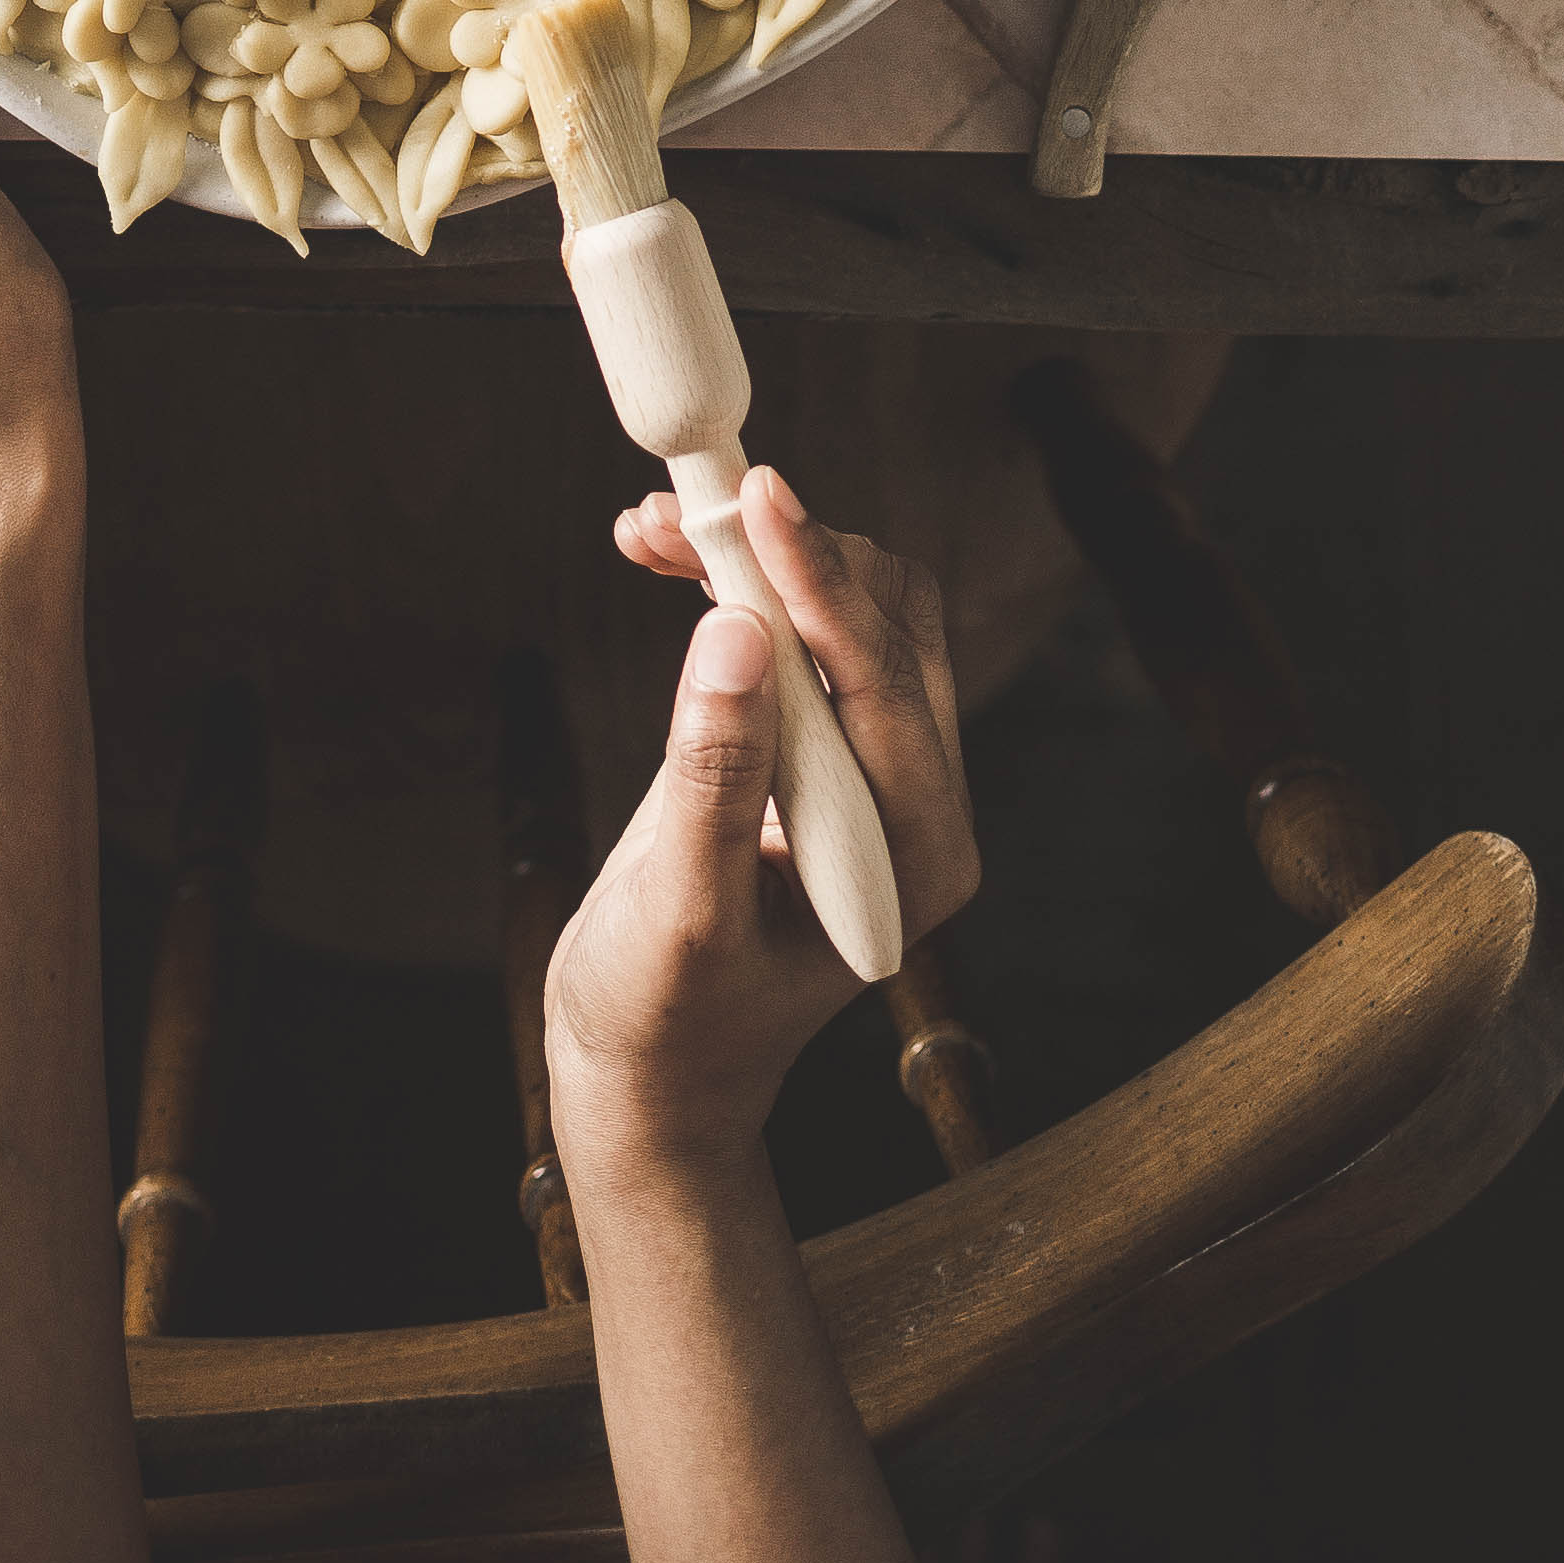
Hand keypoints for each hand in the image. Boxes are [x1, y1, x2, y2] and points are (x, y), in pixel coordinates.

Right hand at [545, 475, 976, 1188]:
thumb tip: (739, 633)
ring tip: (654, 527)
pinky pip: (800, 626)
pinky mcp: (818, 744)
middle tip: (683, 508)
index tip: (760, 496)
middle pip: (885, 620)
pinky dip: (739, 579)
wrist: (645, 1066)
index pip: (887, 683)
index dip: (823, 582)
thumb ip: (715, 776)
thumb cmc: (668, 1020)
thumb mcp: (681, 909)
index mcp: (917, 856)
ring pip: (846, 604)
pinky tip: (665, 558)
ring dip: (758, 554)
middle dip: (786, 553)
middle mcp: (914, 803)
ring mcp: (871, 771)